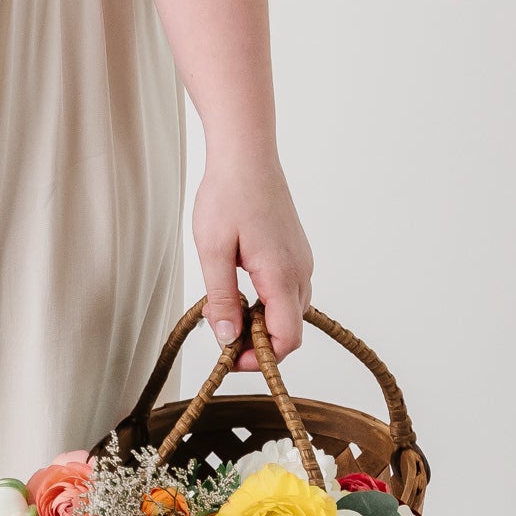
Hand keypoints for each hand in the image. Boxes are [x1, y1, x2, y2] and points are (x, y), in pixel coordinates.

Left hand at [191, 153, 312, 366]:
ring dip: (259, 322)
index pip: (286, 339)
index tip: (228, 357)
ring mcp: (301, 262)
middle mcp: (300, 272)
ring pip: (288, 312)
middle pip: (289, 330)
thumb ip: (222, 298)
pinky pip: (287, 292)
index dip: (258, 358)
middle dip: (256, 342)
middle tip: (219, 330)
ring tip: (224, 307)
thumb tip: (227, 338)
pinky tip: (239, 287)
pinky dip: (265, 302)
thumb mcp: (214, 251)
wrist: (247, 156)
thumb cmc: (228, 196)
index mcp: (282, 275)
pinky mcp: (295, 254)